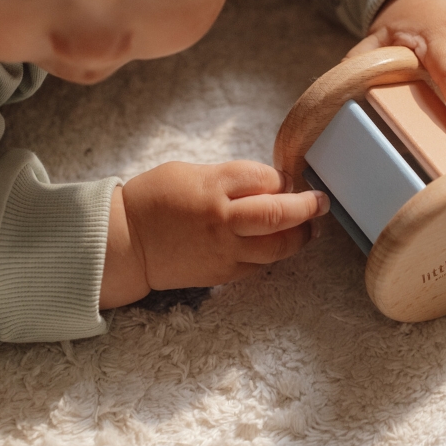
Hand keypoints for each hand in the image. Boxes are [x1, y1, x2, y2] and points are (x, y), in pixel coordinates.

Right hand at [100, 161, 329, 308]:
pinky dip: (275, 253)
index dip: (283, 179)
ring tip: (310, 226)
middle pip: (279, 214)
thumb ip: (230, 177)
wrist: (124, 244)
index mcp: (212, 187)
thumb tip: (269, 183)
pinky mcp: (223, 273)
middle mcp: (222, 219)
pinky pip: (261, 264)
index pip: (265, 179)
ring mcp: (224, 250)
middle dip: (308, 206)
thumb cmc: (153, 199)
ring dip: (301, 235)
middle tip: (321, 201)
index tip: (289, 180)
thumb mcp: (191, 171)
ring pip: (278, 246)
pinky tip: (279, 243)